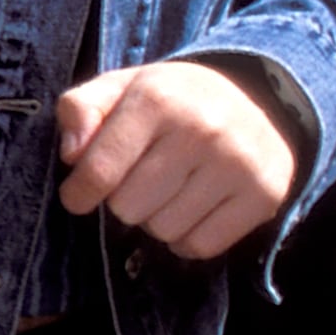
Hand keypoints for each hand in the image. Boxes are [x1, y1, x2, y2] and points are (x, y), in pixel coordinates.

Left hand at [54, 60, 299, 261]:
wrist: (256, 95)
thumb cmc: (171, 99)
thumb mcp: (118, 87)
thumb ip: (79, 110)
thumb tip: (72, 155)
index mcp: (156, 99)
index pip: (100, 171)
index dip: (79, 192)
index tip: (79, 195)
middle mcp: (201, 130)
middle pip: (129, 208)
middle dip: (122, 200)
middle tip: (139, 179)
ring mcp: (238, 165)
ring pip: (163, 231)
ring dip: (155, 219)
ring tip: (169, 190)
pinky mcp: (264, 195)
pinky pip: (201, 247)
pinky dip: (187, 238)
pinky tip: (192, 209)